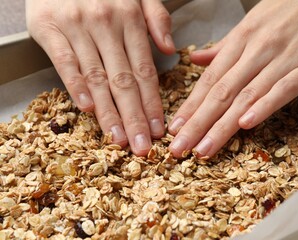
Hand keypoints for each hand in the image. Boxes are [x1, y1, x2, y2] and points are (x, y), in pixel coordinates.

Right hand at [26, 0, 175, 155]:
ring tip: (119, 139)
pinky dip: (76, 86)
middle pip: (123, 80)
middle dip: (134, 118)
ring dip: (109, 112)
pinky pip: (65, 62)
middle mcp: (106, 24)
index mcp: (130, 19)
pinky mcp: (50, 28)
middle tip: (141, 147)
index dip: (152, 103)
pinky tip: (88, 109)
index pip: (145, 71)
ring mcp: (77, 27)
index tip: (158, 129)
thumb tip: (171, 50)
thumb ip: (157, 17)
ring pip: (97, 77)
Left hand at [168, 0, 297, 157]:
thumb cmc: (293, 8)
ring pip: (246, 95)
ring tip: (204, 149)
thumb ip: (225, 46)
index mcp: (242, 40)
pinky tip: (246, 125)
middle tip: (180, 147)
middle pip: (222, 92)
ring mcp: (284, 58)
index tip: (175, 128)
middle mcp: (258, 50)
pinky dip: (264, 106)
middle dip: (197, 123)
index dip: (190, 106)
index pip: (210, 79)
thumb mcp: (254, 21)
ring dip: (222, 125)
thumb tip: (196, 60)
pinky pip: (284, 88)